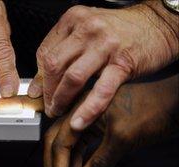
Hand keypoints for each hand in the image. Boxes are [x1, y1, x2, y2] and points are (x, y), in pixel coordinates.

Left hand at [28, 1, 178, 130]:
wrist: (156, 25)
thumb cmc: (120, 29)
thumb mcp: (87, 31)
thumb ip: (64, 51)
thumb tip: (41, 81)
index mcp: (74, 19)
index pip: (45, 52)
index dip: (38, 77)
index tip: (37, 91)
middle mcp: (87, 29)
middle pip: (54, 65)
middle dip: (47, 91)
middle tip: (48, 106)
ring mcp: (105, 45)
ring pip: (73, 77)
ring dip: (61, 100)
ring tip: (58, 112)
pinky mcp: (123, 62)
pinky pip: (101, 89)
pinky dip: (88, 108)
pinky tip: (79, 120)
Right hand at [44, 73, 178, 166]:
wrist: (174, 100)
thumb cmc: (154, 109)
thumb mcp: (123, 138)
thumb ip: (98, 161)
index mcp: (83, 106)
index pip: (60, 139)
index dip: (57, 163)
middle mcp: (83, 109)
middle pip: (59, 138)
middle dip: (56, 161)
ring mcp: (91, 116)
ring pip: (70, 142)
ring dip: (67, 161)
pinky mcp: (100, 124)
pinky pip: (82, 142)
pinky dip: (79, 157)